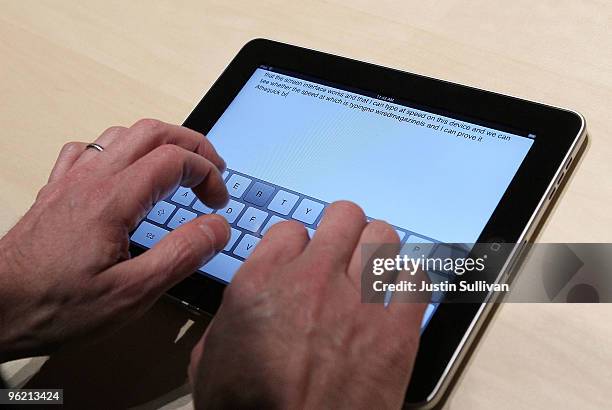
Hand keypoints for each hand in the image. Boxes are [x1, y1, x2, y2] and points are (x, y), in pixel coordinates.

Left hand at [0, 119, 229, 360]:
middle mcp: (92, 179)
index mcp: (113, 199)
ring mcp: (71, 180)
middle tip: (213, 169)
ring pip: (122, 134)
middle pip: (152, 131)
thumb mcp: (132, 293)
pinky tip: (123, 172)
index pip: (175, 160)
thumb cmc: (56, 305)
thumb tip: (217, 227)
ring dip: (159, 143)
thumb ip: (182, 255)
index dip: (207, 174)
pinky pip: (90, 150)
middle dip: (192, 145)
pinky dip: (120, 151)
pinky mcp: (56, 190)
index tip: (218, 202)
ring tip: (178, 167)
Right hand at [189, 201, 425, 408]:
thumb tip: (248, 302)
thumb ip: (232, 315)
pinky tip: (398, 294)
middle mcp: (313, 280)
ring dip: (376, 247)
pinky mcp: (397, 331)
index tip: (300, 258)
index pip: (289, 229)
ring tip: (372, 266)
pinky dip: (408, 282)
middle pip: (343, 216)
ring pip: (383, 236)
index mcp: (262, 282)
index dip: (295, 243)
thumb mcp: (211, 360)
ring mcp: (359, 302)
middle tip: (342, 246)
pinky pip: (416, 280)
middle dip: (341, 226)